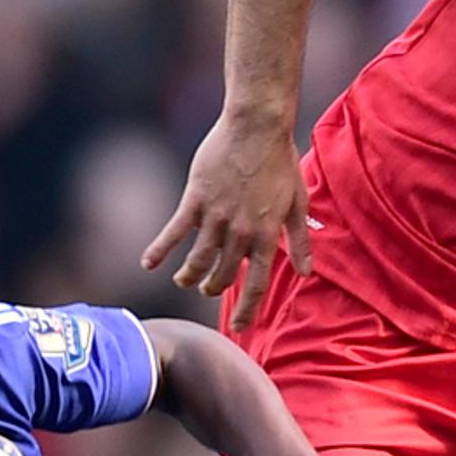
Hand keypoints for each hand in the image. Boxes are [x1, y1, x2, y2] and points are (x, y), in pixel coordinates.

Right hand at [141, 111, 311, 322]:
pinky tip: (148, 263)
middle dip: (215, 290)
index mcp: (266, 236)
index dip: (247, 310)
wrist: (256, 127)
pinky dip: (160, 249)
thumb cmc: (280, 163)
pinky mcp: (194, 201)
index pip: (256, 285)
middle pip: (223, 276)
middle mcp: (239, 233)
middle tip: (210, 291)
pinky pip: (174, 232)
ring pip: (197, 262)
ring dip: (189, 277)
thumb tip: (306, 272)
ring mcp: (215, 218)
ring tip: (185, 281)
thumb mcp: (297, 203)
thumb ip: (299, 241)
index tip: (239, 328)